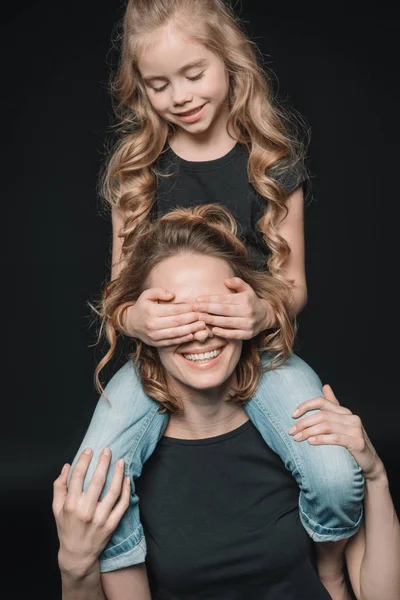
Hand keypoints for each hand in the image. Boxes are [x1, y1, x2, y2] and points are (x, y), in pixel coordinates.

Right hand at [52, 447, 129, 576]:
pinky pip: (122, 504)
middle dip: (103, 462)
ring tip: (120, 461)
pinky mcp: (112, 524)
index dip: (84, 461)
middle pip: (97, 481)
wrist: (77, 555)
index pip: (78, 477)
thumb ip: (59, 487)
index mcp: (71, 505)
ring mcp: (100, 518)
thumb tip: (66, 466)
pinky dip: (127, 490)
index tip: (89, 450)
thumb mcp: (56, 509)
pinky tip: (127, 479)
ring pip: (113, 491)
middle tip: (107, 450)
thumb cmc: (66, 528)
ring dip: (118, 474)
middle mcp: (86, 511)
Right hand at [123, 288, 205, 345]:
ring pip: (176, 333)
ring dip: (191, 330)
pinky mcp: (156, 343)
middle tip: (204, 316)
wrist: (131, 324)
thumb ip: (159, 291)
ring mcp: (154, 336)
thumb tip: (172, 295)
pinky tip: (193, 334)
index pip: (174, 310)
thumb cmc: (143, 306)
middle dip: (192, 319)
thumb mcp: (146, 294)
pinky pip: (172, 342)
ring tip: (202, 325)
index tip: (198, 306)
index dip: (188, 308)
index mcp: (151, 311)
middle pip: (177, 322)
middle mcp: (152, 324)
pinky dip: (184, 339)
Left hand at [193, 277, 274, 339]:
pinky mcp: (248, 335)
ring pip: (227, 322)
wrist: (266, 316)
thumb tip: (225, 281)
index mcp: (245, 299)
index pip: (225, 299)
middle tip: (195, 308)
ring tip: (200, 317)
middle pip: (224, 310)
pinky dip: (223, 332)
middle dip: (208, 308)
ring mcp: (248, 324)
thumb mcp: (247, 289)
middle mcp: (247, 311)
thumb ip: (237, 283)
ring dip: (212, 320)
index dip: (210, 299)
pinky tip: (213, 329)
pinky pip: (233, 334)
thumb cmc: (251, 301)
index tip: (198, 299)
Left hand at [289, 384, 382, 479]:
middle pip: (322, 415)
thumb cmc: (351, 442)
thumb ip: (333, 406)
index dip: (306, 406)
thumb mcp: (342, 423)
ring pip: (326, 426)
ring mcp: (355, 429)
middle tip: (291, 431)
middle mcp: (351, 417)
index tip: (293, 415)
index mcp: (345, 411)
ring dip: (309, 432)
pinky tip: (311, 442)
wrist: (370, 463)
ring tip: (297, 438)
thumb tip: (325, 386)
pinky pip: (336, 438)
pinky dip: (321, 439)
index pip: (322, 401)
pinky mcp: (357, 442)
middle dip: (303, 423)